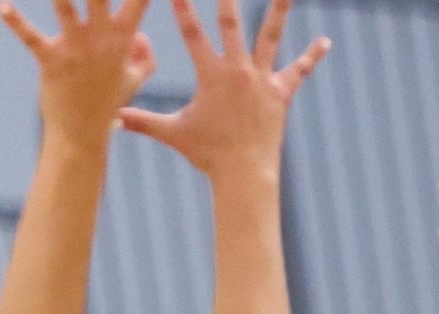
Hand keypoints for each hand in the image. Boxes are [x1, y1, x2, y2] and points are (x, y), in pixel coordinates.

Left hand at [0, 0, 156, 146]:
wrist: (81, 135)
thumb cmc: (107, 104)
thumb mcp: (133, 81)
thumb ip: (145, 56)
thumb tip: (142, 34)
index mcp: (123, 37)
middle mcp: (101, 37)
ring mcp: (75, 48)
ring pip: (66, 5)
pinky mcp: (51, 60)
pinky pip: (30, 37)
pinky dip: (15, 21)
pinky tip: (2, 7)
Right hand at [119, 0, 328, 180]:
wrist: (243, 173)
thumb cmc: (207, 154)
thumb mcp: (173, 133)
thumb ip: (143, 121)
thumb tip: (113, 118)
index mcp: (212, 76)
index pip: (193, 34)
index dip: (184, 8)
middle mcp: (238, 70)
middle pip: (232, 23)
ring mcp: (262, 80)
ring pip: (272, 36)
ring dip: (280, 10)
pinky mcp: (280, 93)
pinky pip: (299, 70)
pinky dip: (312, 56)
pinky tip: (326, 42)